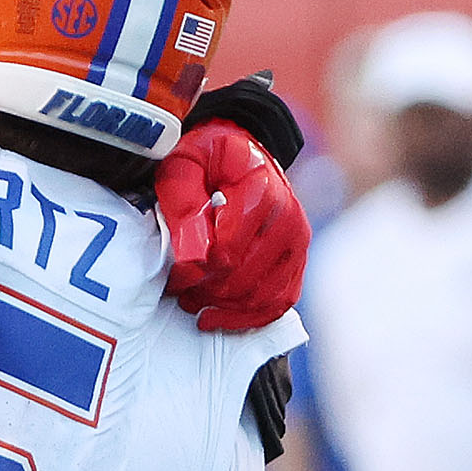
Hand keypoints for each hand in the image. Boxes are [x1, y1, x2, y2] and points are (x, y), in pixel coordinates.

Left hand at [155, 120, 309, 331]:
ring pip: (263, 297)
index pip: (227, 253)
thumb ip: (184, 206)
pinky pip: (280, 302)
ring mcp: (297, 240)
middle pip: (244, 279)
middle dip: (207, 294)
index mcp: (261, 190)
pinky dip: (249, 318)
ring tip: (195, 305)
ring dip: (225, 310)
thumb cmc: (208, 160)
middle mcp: (288, 216)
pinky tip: (220, 318)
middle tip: (179, 293)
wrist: (243, 152)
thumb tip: (192, 258)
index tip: (173, 276)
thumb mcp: (183, 167)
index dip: (195, 273)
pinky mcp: (298, 259)